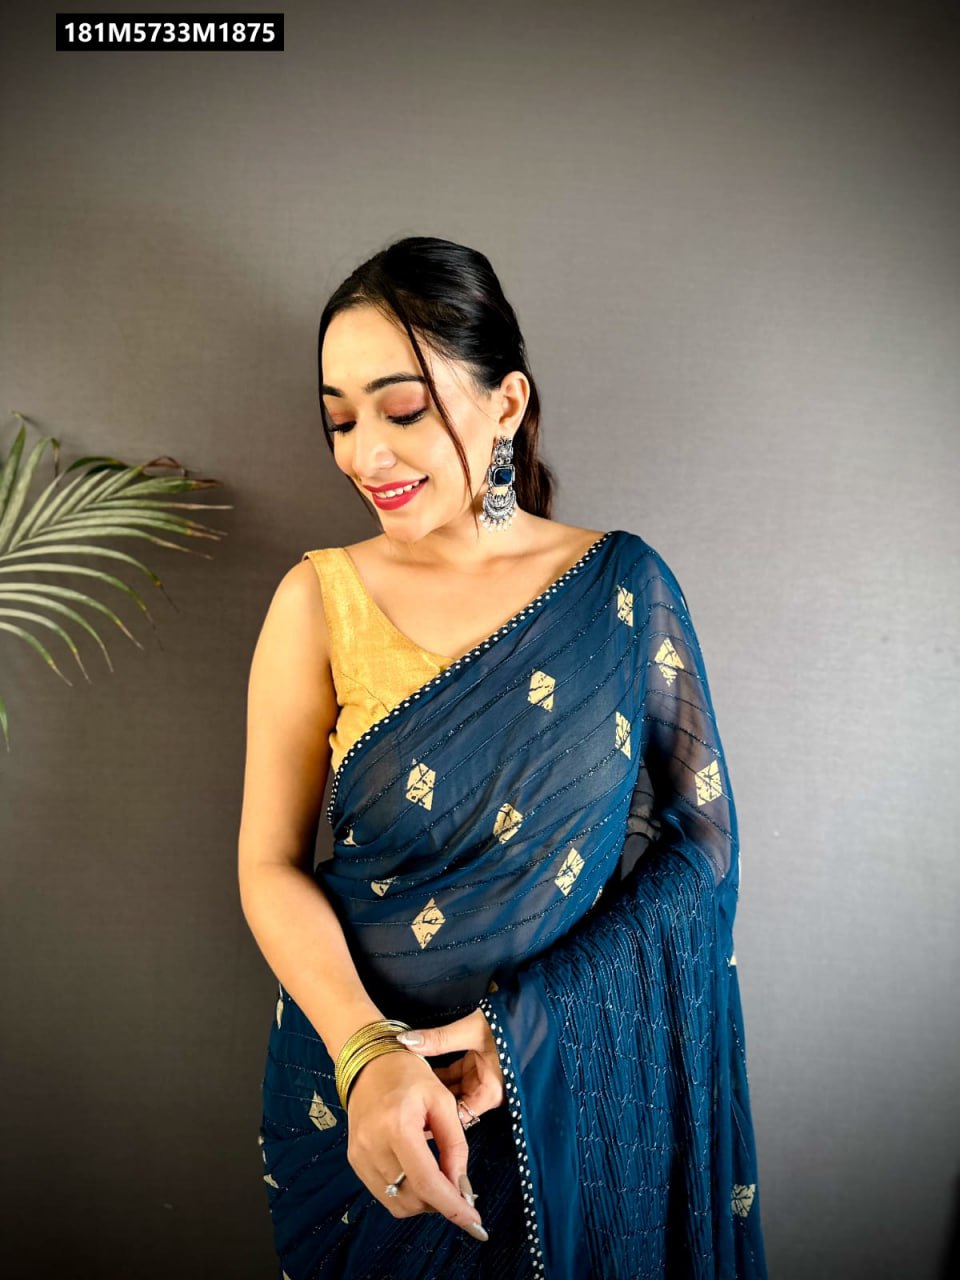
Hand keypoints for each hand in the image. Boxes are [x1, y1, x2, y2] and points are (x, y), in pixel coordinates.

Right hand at [345, 1050, 487, 1240]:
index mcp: (398, 1124)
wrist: (369, 1063)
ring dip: (425, 1201)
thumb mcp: (442, 1101)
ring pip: (398, 1203)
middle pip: (413, 1198)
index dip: (452, 1207)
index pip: (427, 1181)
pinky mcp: (355, 1161)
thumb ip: (455, 1145)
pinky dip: (407, 1194)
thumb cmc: (410, 1075)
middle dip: (442, 1203)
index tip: (475, 1223)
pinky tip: (419, 1176)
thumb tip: (462, 1187)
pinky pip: (384, 1195)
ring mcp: (360, 1155)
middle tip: (459, 1189)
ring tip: (439, 1180)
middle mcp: (374, 1144)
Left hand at [396, 1007, 504, 1138]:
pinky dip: (441, 1072)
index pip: (457, 1116)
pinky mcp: (479, 1066)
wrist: (531, 1011)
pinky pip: (456, 1075)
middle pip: (452, 1103)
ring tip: (409, 1077)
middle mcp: (486, 1091)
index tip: (411, 1107)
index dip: (435, 1116)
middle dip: (431, 1097)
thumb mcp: (472, 1030)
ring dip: (434, 1083)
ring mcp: (482, 1079)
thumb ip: (440, 1038)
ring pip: (452, 1088)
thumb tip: (407, 1041)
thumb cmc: (508, 1024)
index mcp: (489, 1092)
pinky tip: (422, 1066)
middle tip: (405, 1090)